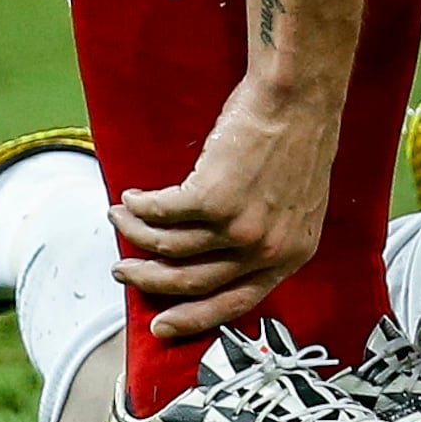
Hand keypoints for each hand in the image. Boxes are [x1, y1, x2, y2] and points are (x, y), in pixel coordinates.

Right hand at [110, 73, 342, 340]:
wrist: (299, 95)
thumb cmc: (299, 138)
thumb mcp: (298, 205)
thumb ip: (267, 237)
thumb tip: (217, 259)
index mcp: (293, 254)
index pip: (237, 303)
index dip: (193, 319)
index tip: (161, 326)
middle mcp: (267, 249)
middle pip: (191, 283)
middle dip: (149, 280)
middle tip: (124, 271)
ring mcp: (240, 226)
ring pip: (167, 248)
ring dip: (136, 235)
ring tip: (121, 220)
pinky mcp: (212, 198)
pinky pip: (160, 213)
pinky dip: (139, 207)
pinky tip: (132, 198)